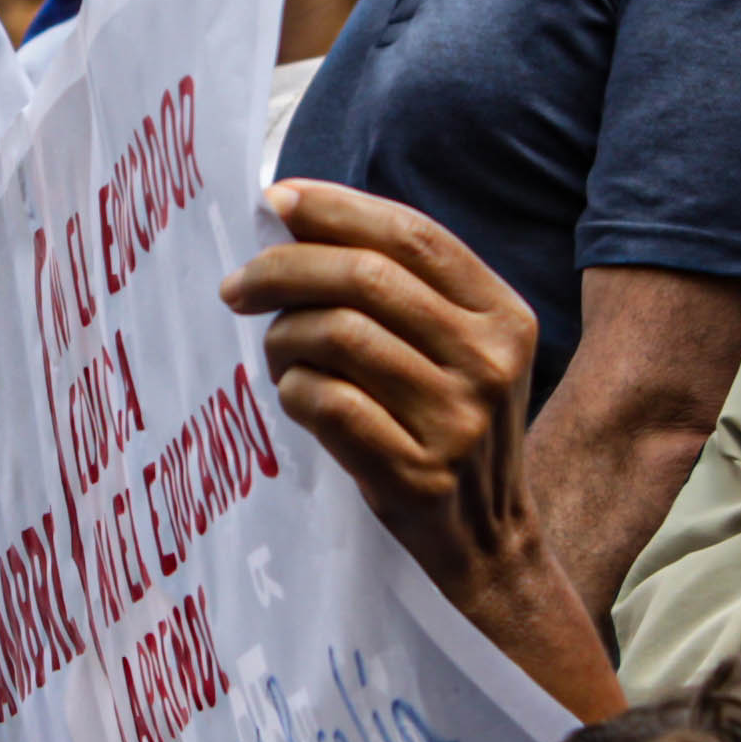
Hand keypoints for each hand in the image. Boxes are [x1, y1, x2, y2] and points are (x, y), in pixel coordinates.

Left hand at [218, 179, 544, 605]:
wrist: (485, 540)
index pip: (413, 235)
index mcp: (502, 315)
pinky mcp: (417, 472)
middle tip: (237, 288)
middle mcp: (489, 361)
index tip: (276, 201)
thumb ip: (398, 289)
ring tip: (275, 354)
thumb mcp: (455, 350)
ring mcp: (458, 419)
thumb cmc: (444, 424)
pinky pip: (326, 402)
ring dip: (283, 337)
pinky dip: (293, 391)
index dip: (338, 208)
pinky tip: (295, 397)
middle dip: (284, 270)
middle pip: (366, 277)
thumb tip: (294, 216)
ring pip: (338, 334)